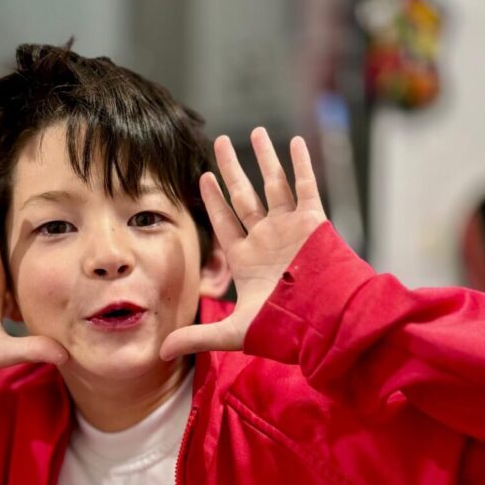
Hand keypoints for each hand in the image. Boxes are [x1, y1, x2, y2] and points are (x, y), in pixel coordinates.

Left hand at [160, 128, 325, 359]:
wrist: (326, 325)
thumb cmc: (283, 330)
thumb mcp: (233, 333)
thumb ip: (197, 337)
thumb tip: (158, 353)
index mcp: (247, 260)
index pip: (225, 222)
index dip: (213, 200)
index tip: (203, 177)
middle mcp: (267, 240)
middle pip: (245, 196)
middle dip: (232, 169)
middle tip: (220, 142)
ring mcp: (290, 229)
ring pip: (274, 184)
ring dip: (264, 158)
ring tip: (254, 131)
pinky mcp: (314, 223)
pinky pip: (306, 186)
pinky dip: (301, 164)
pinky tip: (294, 140)